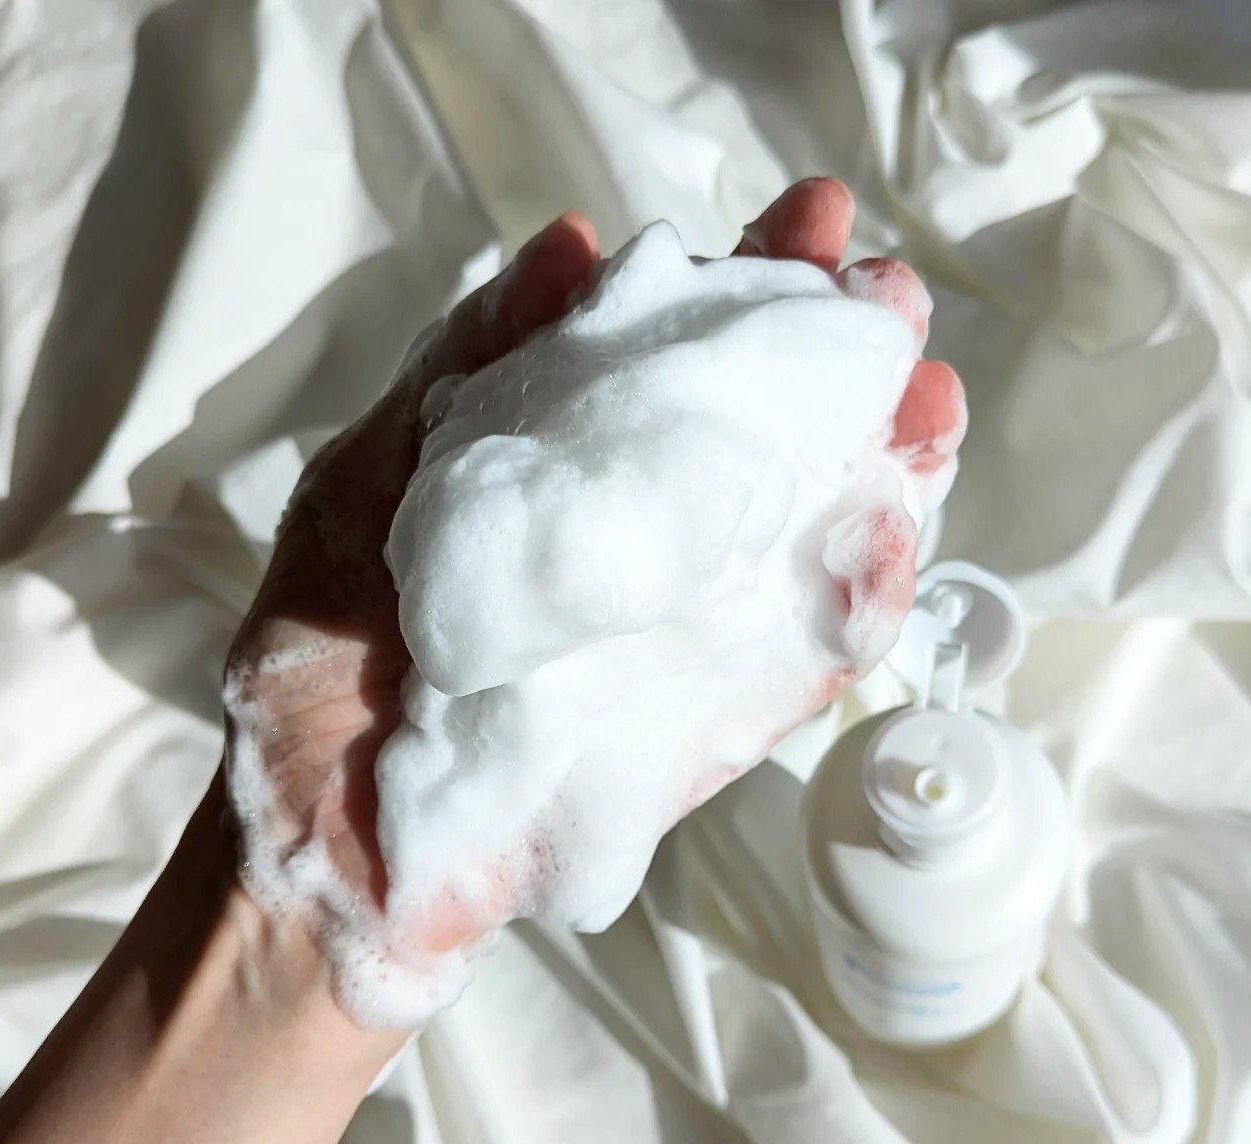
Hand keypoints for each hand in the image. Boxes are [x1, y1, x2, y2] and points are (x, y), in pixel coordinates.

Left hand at [223, 178, 964, 1027]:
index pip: (683, 351)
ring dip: (883, 455)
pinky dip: (862, 592)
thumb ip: (475, 364)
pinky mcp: (714, 722)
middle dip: (838, 352)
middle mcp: (647, 535)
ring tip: (924, 388)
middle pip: (771, 430)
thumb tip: (569, 242)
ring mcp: (689, 629)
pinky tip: (896, 517)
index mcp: (573, 461)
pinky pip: (808, 654)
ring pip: (813, 531)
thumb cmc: (326, 644)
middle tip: (883, 291)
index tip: (812, 215)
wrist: (327, 822)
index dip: (754, 279)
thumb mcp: (379, 470)